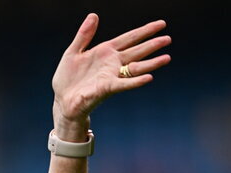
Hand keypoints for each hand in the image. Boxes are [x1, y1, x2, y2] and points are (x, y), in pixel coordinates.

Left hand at [51, 14, 171, 127]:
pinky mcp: (107, 88)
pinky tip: (149, 77)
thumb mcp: (73, 52)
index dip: (145, 31)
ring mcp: (111, 75)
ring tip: (167, 58)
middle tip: (168, 38)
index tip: (161, 24)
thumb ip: (84, 35)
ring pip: (136, 67)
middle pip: (137, 51)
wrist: (62, 100)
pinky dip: (136, 81)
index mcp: (105, 51)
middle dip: (152, 45)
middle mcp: (112, 63)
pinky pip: (124, 83)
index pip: (129, 38)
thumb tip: (94, 15)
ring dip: (151, 63)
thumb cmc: (67, 78)